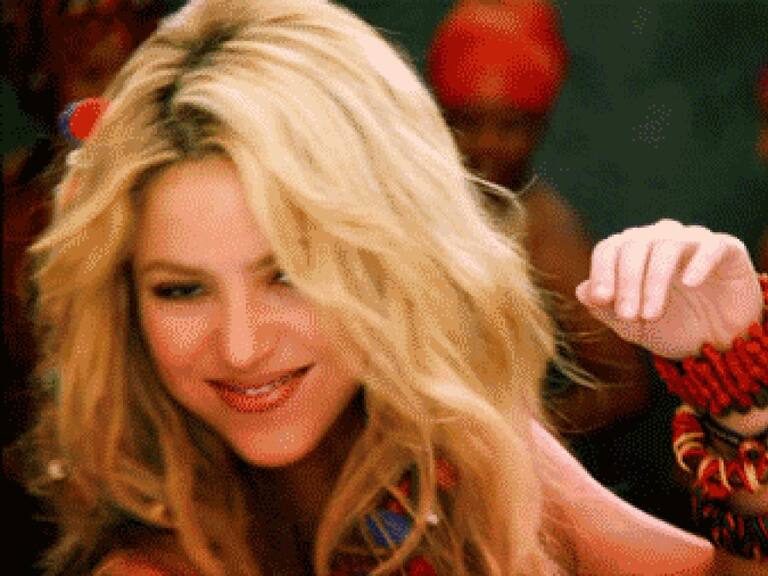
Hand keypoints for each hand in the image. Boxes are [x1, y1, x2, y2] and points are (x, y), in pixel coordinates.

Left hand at [574, 220, 762, 358]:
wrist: (717, 342)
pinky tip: (689, 283)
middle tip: (629, 316)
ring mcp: (693, 241)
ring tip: (651, 314)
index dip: (602, 273)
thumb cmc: (670, 327)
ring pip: (666, 246)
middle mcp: (659, 238)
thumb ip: (605, 309)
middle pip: (633, 246)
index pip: (608, 249)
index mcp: (631, 252)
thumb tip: (582, 291)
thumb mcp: (632, 326)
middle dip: (627, 283)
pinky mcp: (727, 249)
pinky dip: (698, 262)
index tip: (602, 300)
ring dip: (654, 281)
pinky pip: (712, 246)